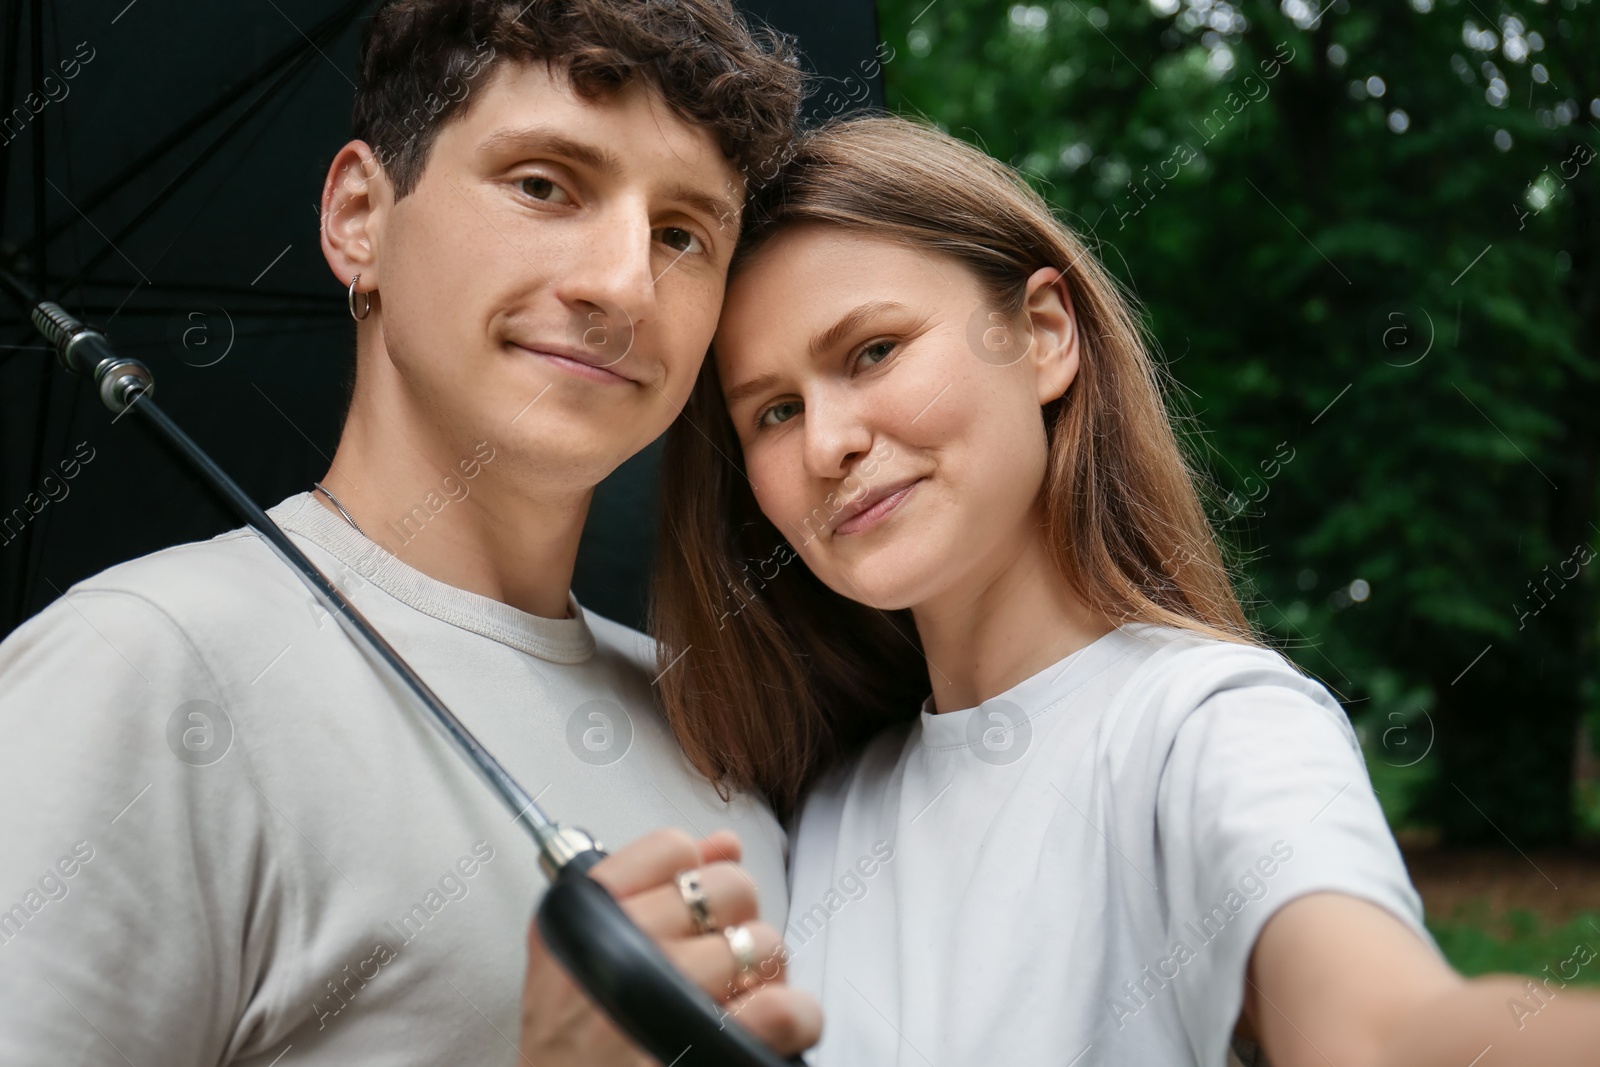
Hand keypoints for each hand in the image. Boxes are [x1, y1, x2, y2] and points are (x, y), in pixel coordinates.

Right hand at [519, 827, 821, 1065]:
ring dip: (762, 978)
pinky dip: (794, 1019)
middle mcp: (622, 953)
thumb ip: (645, 886)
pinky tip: (769, 1031)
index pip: (671, 848)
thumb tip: (722, 844)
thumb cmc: (569, 1047)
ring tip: (732, 1005)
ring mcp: (665, 1002)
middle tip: (717, 964)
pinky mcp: (706, 1051)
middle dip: (736, 924)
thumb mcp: (578, 956)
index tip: (687, 915)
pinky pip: (783, 1009)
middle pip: (730, 887)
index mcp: (584, 921)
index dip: (694, 879)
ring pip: (762, 943)